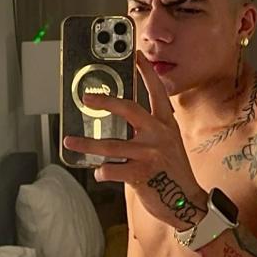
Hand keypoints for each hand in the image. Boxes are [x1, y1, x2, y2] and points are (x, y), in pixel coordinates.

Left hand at [63, 51, 207, 229]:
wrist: (186, 202)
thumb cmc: (173, 173)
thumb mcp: (168, 144)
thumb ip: (148, 131)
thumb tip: (121, 124)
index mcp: (166, 124)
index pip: (156, 91)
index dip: (145, 72)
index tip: (135, 54)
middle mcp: (159, 135)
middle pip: (128, 110)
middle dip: (105, 102)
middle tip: (87, 98)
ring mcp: (150, 154)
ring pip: (111, 145)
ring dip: (87, 144)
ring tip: (70, 141)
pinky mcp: (142, 174)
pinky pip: (112, 170)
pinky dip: (102, 172)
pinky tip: (100, 173)